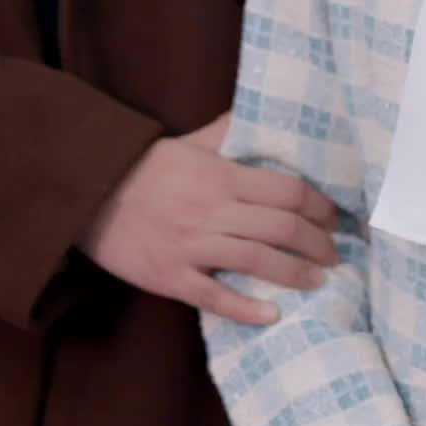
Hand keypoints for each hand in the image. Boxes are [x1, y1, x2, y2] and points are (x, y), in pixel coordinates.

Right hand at [79, 113, 337, 323]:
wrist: (90, 192)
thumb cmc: (145, 166)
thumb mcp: (190, 142)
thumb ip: (227, 131)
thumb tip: (256, 111)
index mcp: (222, 176)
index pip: (287, 191)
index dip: (319, 206)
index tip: (334, 217)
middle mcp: (213, 210)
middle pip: (281, 228)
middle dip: (316, 243)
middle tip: (334, 254)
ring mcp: (191, 245)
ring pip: (255, 261)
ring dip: (294, 273)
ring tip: (317, 281)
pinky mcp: (170, 276)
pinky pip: (214, 296)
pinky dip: (245, 308)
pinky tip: (270, 315)